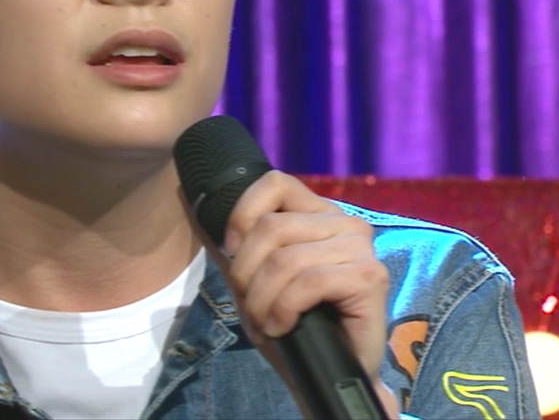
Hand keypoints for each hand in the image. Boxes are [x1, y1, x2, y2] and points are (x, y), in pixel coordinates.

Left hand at [209, 170, 398, 417]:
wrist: (328, 374)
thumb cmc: (294, 327)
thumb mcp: (255, 280)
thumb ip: (234, 244)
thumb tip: (190, 198)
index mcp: (320, 215)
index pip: (275, 184)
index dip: (243, 215)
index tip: (231, 251)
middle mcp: (345, 223)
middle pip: (272, 228)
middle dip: (246, 274)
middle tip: (251, 309)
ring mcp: (360, 249)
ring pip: (286, 260)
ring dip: (262, 300)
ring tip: (266, 324)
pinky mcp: (368, 277)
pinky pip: (309, 283)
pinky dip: (285, 309)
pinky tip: (283, 327)